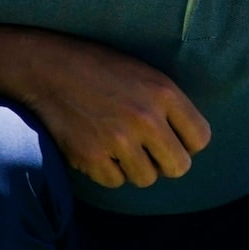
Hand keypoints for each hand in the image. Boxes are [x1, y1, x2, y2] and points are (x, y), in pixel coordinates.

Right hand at [4, 31, 211, 189]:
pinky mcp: (91, 157)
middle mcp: (145, 119)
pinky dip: (108, 170)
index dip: (188, 143)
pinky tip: (98, 146)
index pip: (200, 138)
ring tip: (119, 144)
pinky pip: (115, 181)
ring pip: (146, 178)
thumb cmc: (99, 68)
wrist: (48, 68)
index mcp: (164, 93)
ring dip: (135, 167)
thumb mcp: (144, 74)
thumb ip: (169, 105)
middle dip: (166, 162)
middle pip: (179, 167)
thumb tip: (189, 143)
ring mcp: (118, 140)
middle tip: (150, 151)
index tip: (174, 139)